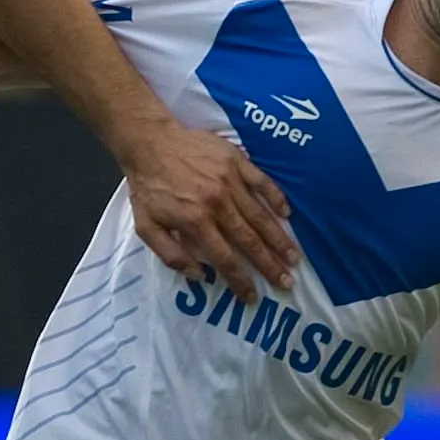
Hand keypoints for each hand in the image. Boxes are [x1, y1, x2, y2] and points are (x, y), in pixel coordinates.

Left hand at [121, 125, 296, 301]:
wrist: (150, 143)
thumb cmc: (148, 187)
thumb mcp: (146, 227)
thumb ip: (171, 254)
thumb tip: (199, 276)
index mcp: (196, 222)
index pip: (225, 260)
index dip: (241, 282)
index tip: (253, 297)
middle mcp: (217, 204)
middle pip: (250, 242)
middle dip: (270, 266)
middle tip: (287, 282)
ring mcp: (230, 181)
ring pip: (261, 216)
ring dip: (279, 239)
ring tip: (294, 257)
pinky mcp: (236, 161)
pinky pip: (263, 182)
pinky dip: (276, 198)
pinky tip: (287, 215)